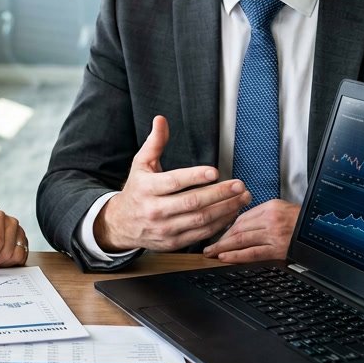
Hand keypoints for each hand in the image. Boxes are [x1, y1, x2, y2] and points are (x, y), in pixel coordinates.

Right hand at [95, 116, 249, 251]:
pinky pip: (201, 234)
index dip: (195, 177)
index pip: (174, 182)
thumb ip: (154, 143)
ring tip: (242, 198)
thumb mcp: (141, 164)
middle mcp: (155, 210)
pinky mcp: (173, 242)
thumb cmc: (137, 190)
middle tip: (239, 185)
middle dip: (219, 194)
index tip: (214, 171)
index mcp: (147, 188)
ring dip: (225, 209)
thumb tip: (161, 120)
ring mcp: (165, 229)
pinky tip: (231, 212)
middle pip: (192, 203)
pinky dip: (220, 224)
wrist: (121, 224)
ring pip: (200, 220)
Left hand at [202, 199, 299, 263]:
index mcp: (270, 206)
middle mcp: (270, 219)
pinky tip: (225, 257)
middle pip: (238, 228)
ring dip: (223, 247)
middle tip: (207, 246)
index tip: (218, 234)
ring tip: (211, 253)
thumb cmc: (302, 222)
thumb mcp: (282, 209)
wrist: (321, 229)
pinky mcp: (277, 249)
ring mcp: (273, 234)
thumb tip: (241, 225)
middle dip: (221, 238)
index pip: (242, 217)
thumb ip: (262, 215)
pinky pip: (252, 253)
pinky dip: (236, 255)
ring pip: (241, 239)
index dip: (226, 227)